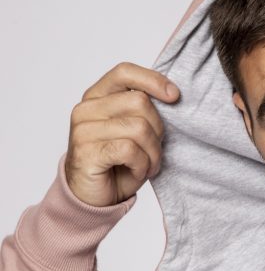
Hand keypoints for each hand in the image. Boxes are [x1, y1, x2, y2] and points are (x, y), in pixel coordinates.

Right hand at [65, 62, 179, 206]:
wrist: (92, 198)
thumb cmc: (116, 164)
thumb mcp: (132, 131)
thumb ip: (142, 110)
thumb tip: (172, 94)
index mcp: (96, 97)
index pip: (124, 72)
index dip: (153, 80)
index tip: (174, 95)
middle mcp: (86, 109)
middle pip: (140, 102)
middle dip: (158, 130)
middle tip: (154, 151)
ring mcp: (83, 130)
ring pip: (139, 128)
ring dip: (152, 153)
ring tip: (147, 165)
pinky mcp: (87, 152)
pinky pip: (130, 150)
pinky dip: (142, 165)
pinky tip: (136, 172)